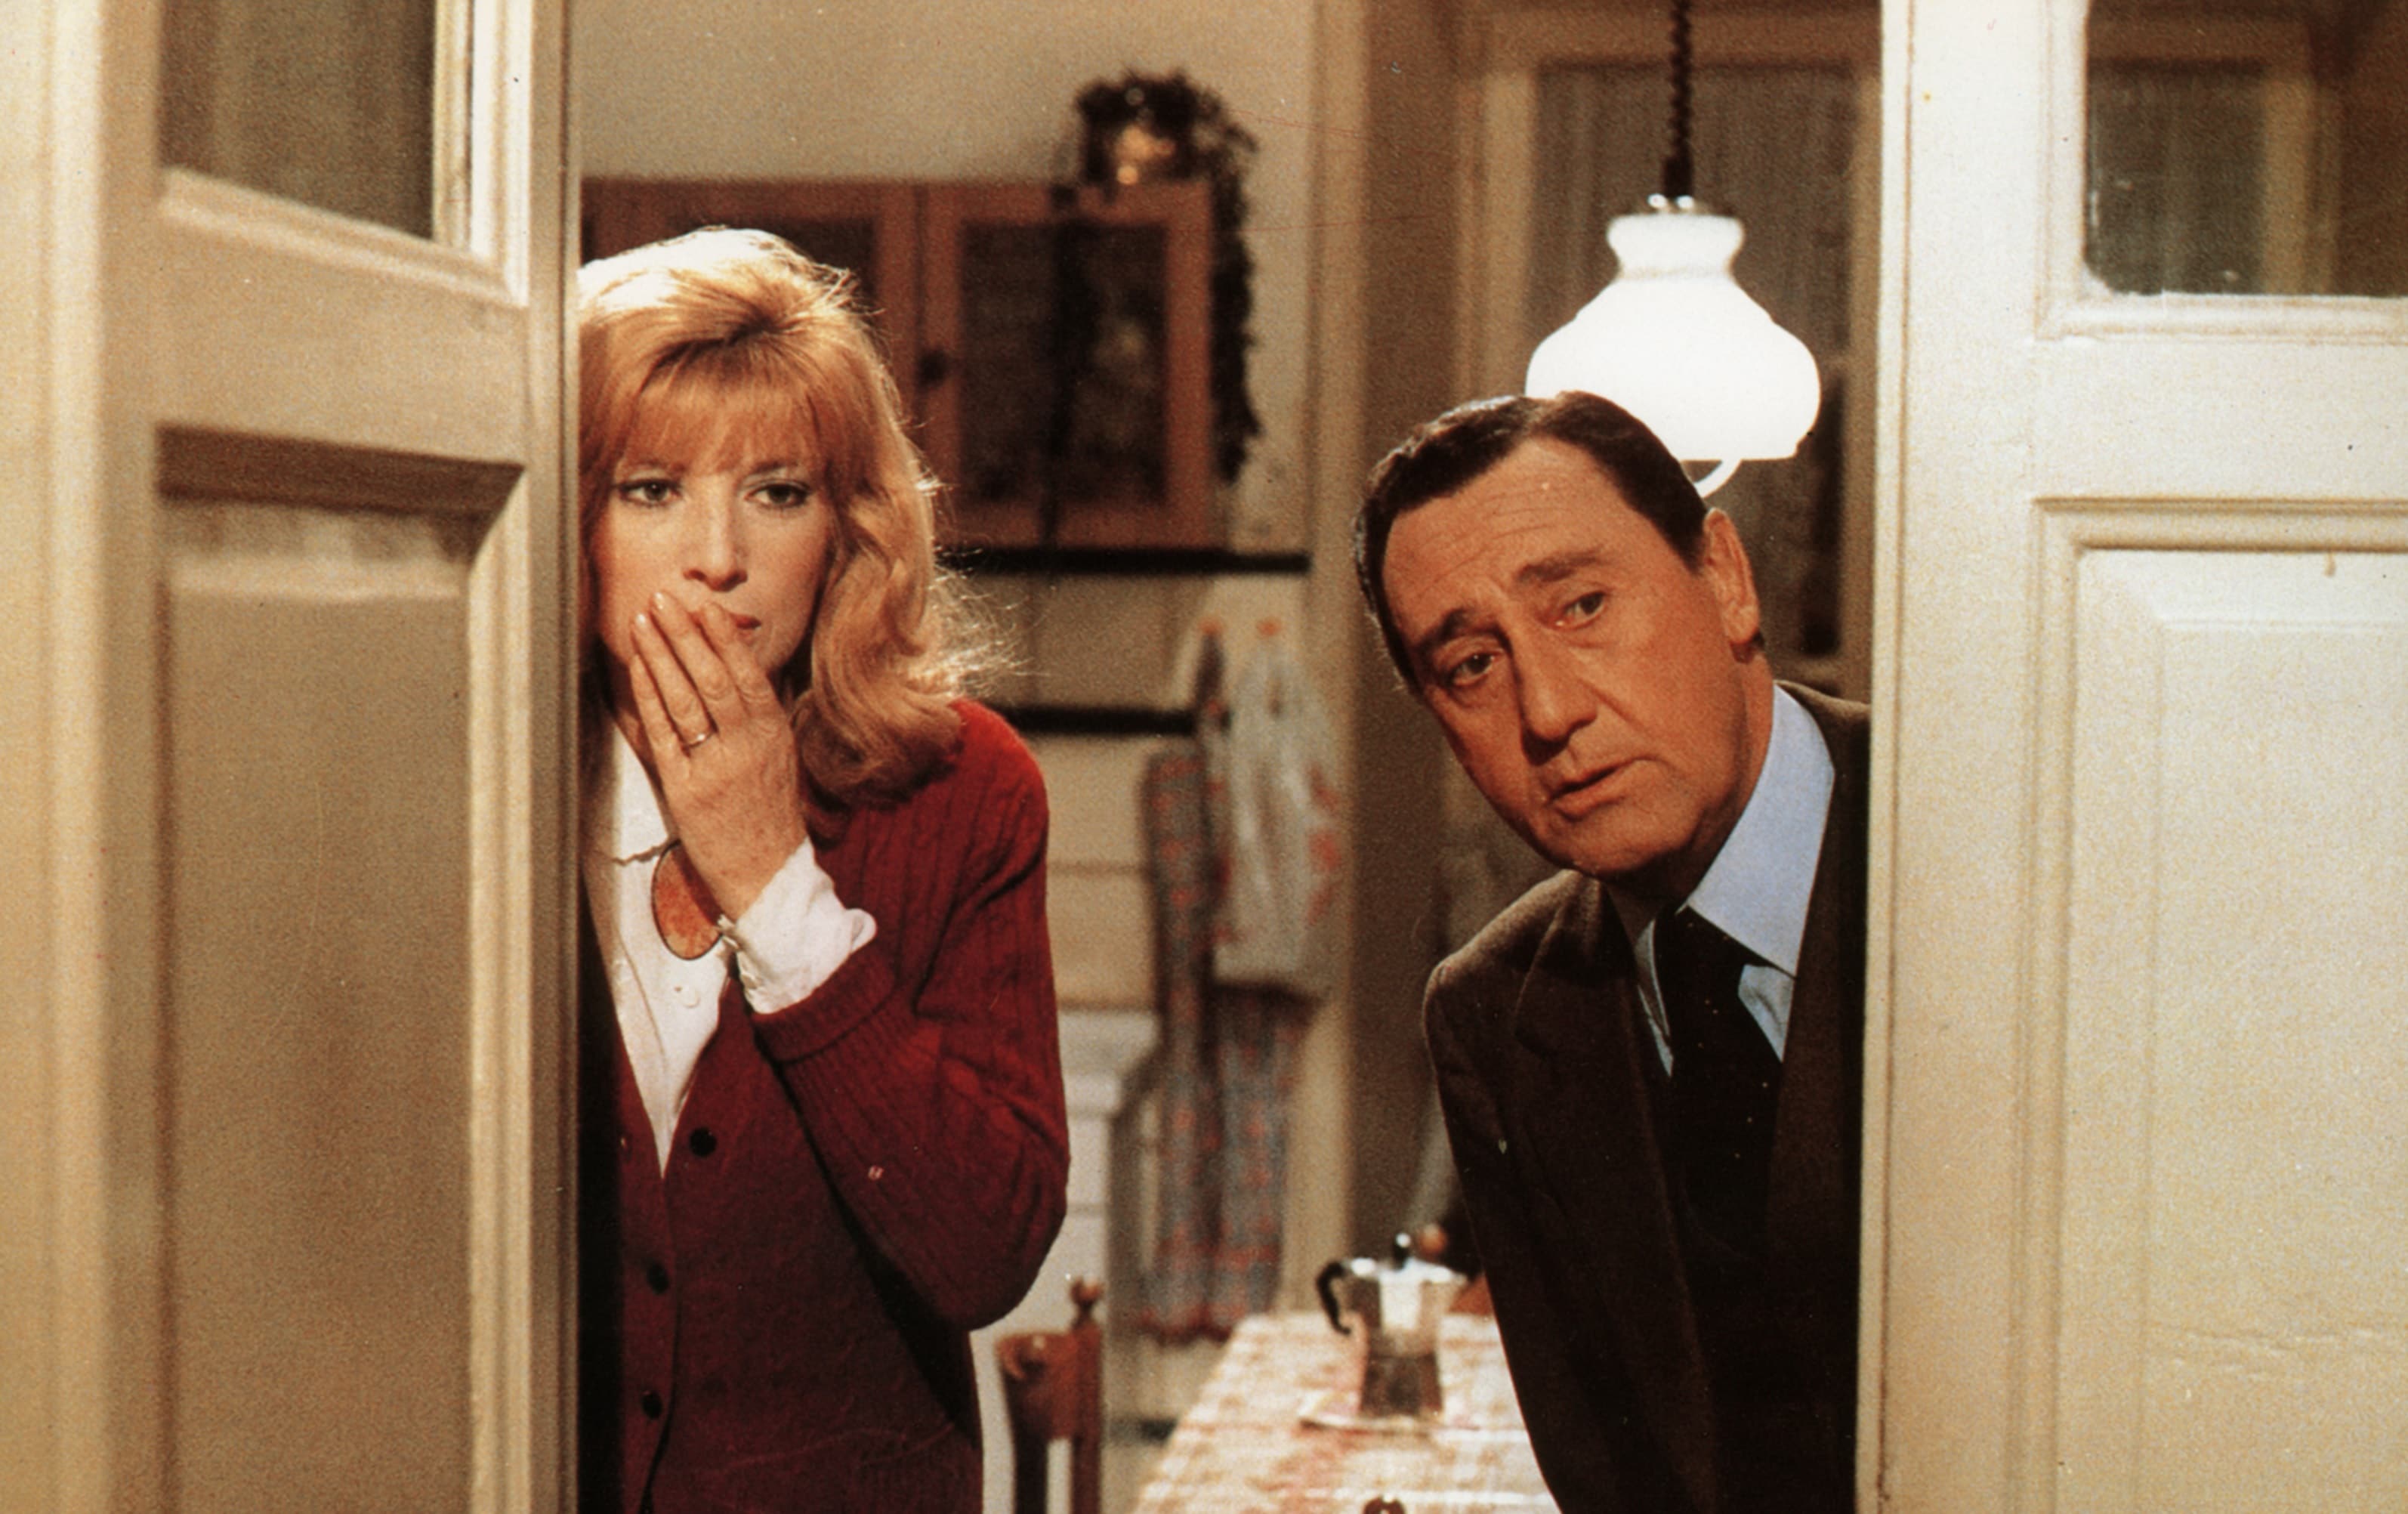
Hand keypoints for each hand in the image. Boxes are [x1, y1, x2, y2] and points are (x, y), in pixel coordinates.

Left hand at [623, 591, 811, 918]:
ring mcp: (717, 767)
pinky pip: (664, 735)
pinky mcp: (688, 791)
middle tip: (663, 598)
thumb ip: (759, 719)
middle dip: (686, 633)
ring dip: (661, 656)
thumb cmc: (770, 817)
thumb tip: (740, 672)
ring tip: (643, 621)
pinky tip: (638, 670)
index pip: (747, 673)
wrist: (769, 877)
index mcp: (774, 735)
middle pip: (714, 677)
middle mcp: (748, 746)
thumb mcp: (779, 760)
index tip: (703, 605)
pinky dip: (649, 698)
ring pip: (686, 699)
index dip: (722, 636)